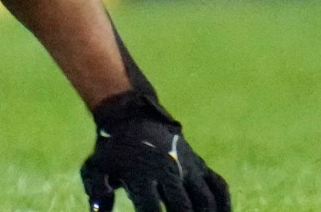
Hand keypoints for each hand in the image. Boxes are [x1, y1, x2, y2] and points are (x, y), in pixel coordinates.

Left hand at [80, 91, 228, 211]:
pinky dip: (224, 204)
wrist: (132, 118)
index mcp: (141, 173)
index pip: (151, 207)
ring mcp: (187, 166)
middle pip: (182, 206)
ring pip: (204, 198)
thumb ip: (98, 192)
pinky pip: (219, 186)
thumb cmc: (112, 150)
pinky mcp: (199, 165)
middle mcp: (167, 170)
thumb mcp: (96, 168)